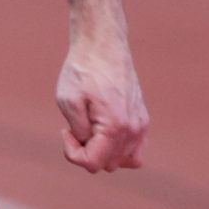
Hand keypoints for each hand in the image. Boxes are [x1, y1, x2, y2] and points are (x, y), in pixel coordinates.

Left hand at [56, 34, 147, 173]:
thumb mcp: (67, 101)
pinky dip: (120, 148)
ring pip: (125, 161)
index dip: (73, 153)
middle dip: (88, 151)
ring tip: (91, 130)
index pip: (93, 164)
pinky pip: (136, 149)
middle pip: (108, 165)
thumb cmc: (82, 70)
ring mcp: (141, 124)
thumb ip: (78, 132)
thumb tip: (88, 146)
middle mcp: (133, 129)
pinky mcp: (142, 118)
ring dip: (105, 152)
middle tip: (76, 126)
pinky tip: (104, 131)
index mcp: (115, 127)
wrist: (103, 44)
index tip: (65, 130)